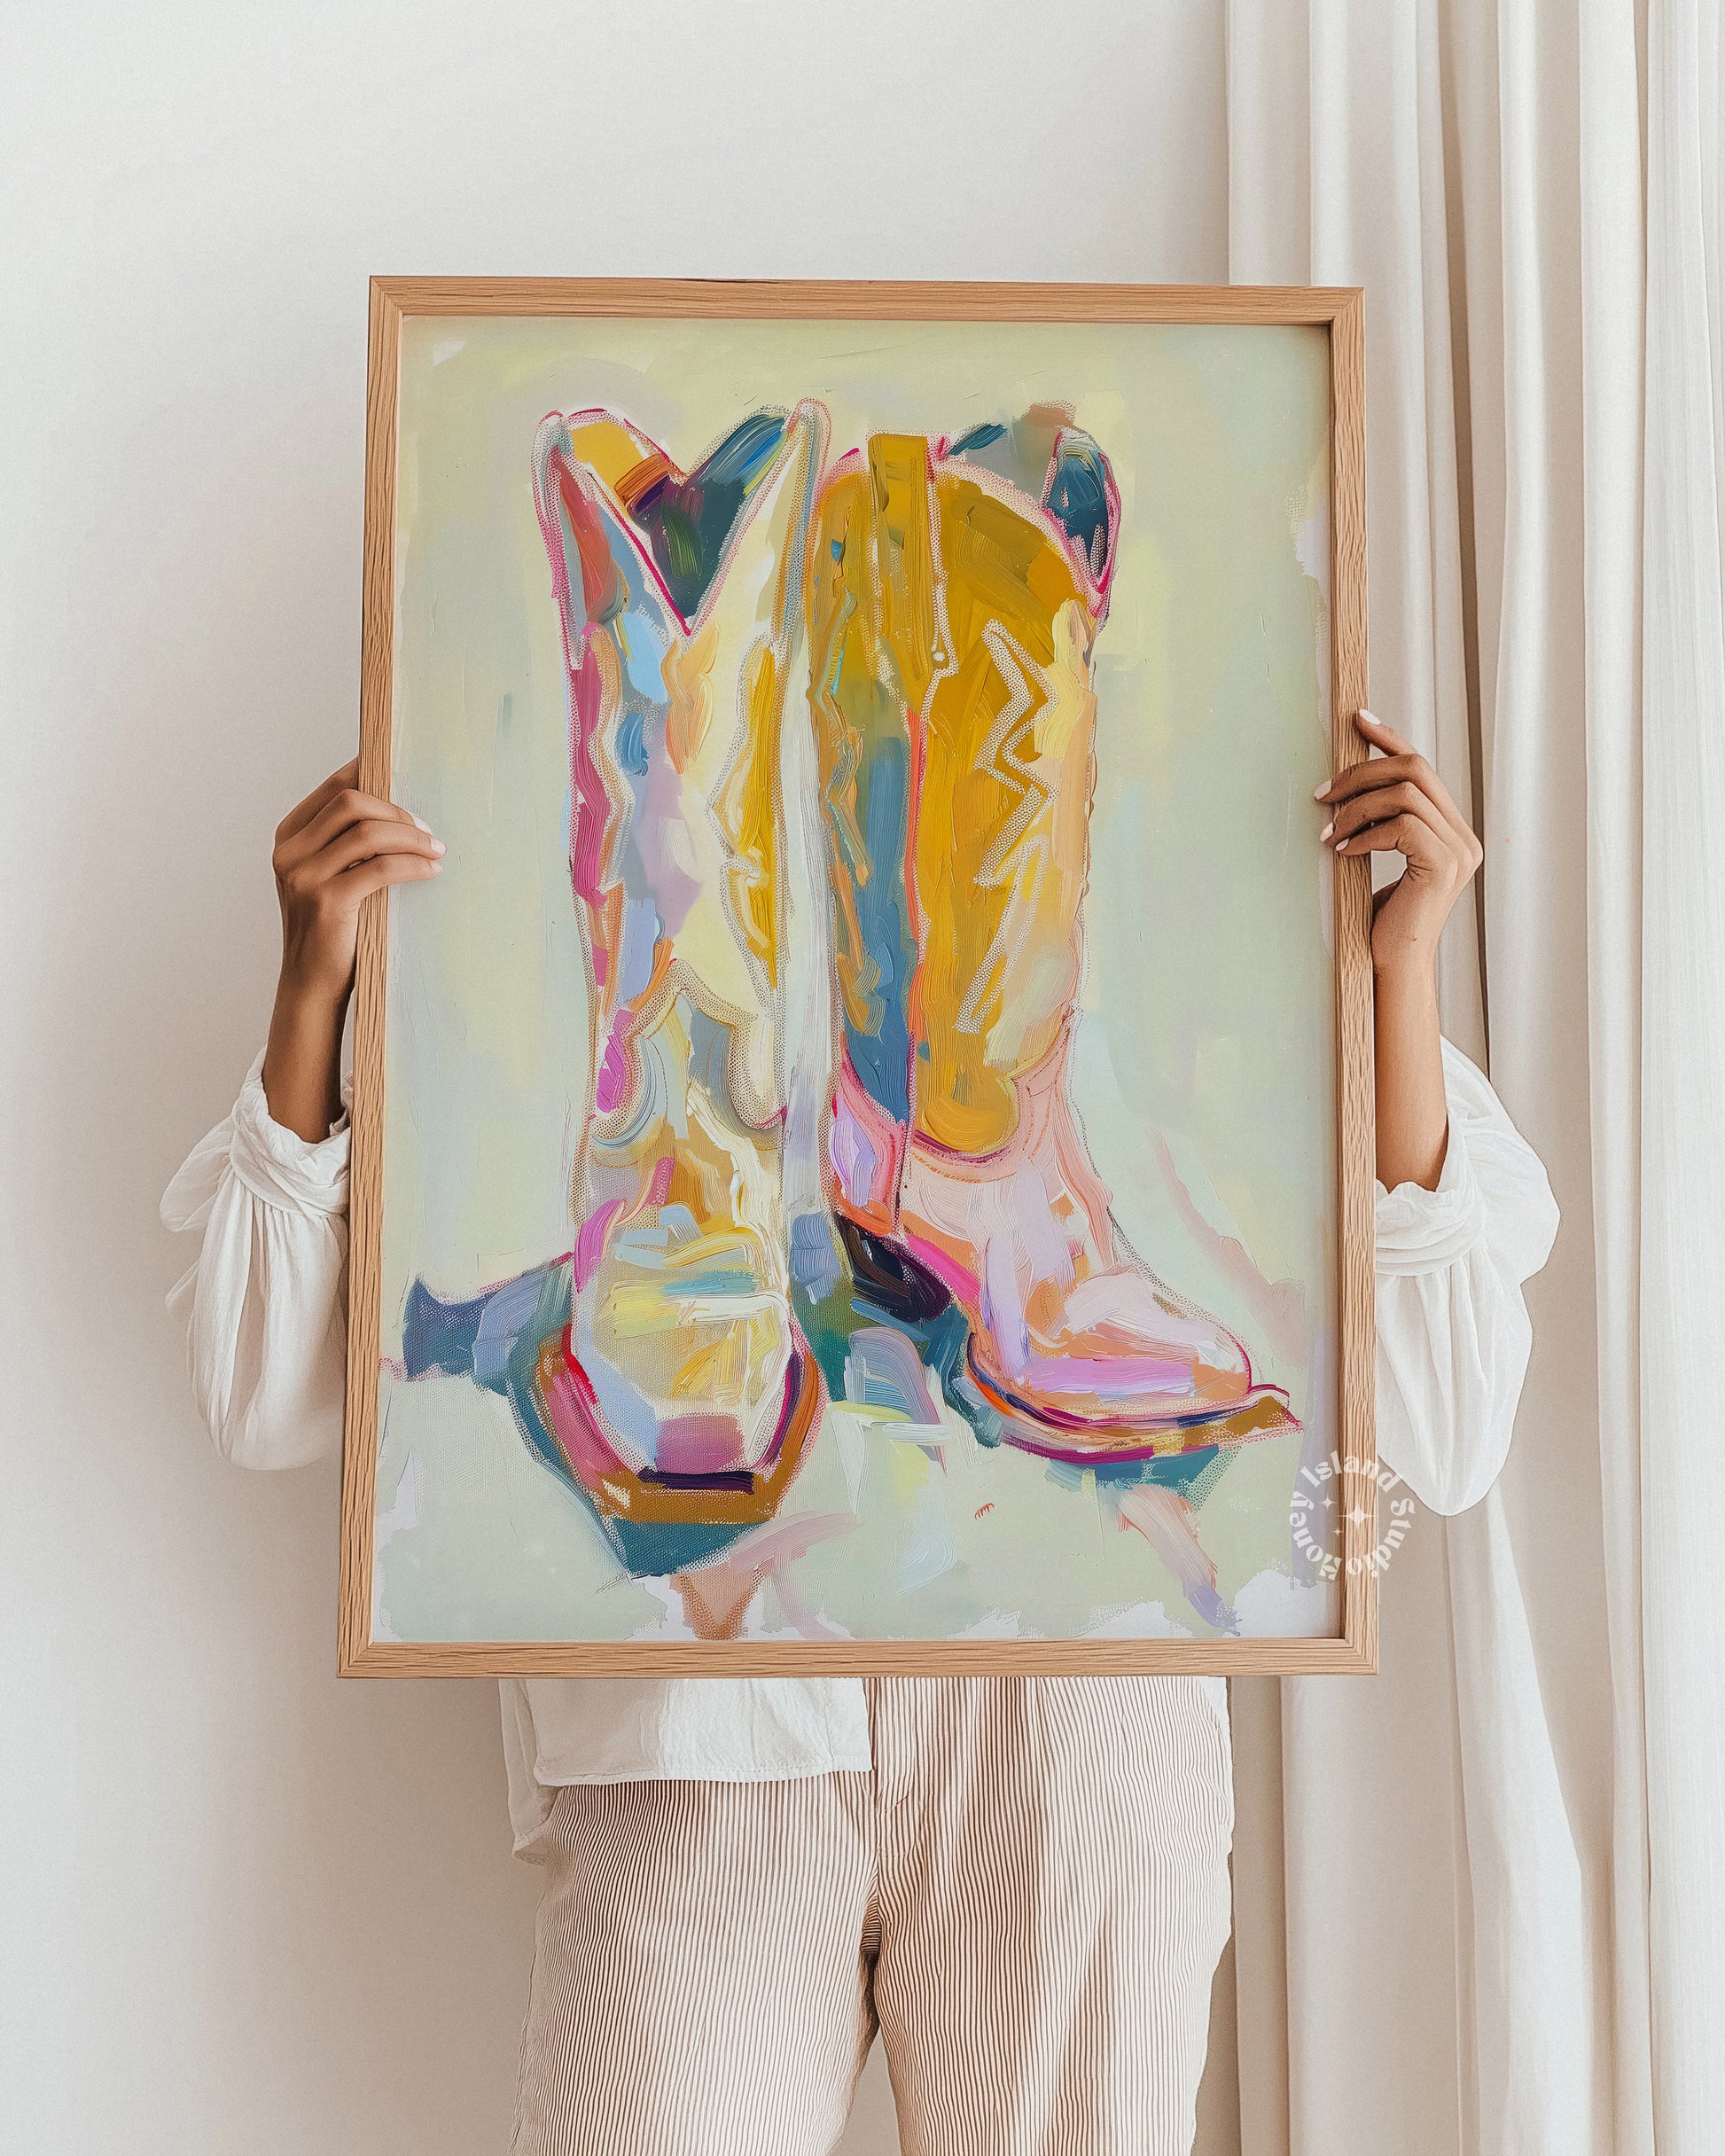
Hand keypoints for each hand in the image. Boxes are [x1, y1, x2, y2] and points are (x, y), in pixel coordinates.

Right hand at [272, 758, 443, 1005]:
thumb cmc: (333, 927)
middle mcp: (290, 851)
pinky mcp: (326, 901)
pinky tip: (431, 871)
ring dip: (411, 838)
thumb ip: (348, 843)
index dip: (375, 777)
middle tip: (427, 832)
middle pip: (351, 803)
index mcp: (290, 836)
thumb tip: (399, 809)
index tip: (409, 785)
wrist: (313, 983)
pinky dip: (412, 865)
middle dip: (397, 812)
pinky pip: (381, 868)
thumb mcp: (332, 876)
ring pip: (367, 833)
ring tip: (436, 851)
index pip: (335, 787)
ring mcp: (303, 875)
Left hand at [1316, 710, 1481, 980]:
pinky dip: (1365, 834)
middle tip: (1322, 793)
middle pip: (1415, 770)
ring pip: (1405, 795)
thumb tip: (1350, 785)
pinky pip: (1401, 826)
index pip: (1422, 768)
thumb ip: (1383, 825)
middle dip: (1361, 773)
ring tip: (1328, 833)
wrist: (1391, 965)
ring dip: (1356, 808)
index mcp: (1451, 830)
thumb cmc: (1380, 919)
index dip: (1390, 739)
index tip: (1357, 720)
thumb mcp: (1381, 860)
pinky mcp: (1443, 866)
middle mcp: (1463, 836)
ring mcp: (1458, 851)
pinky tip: (1343, 853)